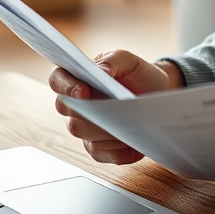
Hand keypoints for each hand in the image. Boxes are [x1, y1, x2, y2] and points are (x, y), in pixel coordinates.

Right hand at [49, 50, 181, 164]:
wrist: (157, 94)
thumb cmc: (138, 74)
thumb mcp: (129, 60)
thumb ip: (113, 60)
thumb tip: (101, 70)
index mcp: (77, 78)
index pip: (57, 80)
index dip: (65, 87)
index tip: (83, 91)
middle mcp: (76, 104)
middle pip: (67, 110)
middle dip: (86, 110)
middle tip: (109, 111)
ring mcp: (85, 127)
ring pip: (82, 132)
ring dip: (104, 130)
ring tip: (128, 125)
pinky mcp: (98, 147)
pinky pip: (99, 153)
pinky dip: (117, 152)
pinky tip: (134, 146)